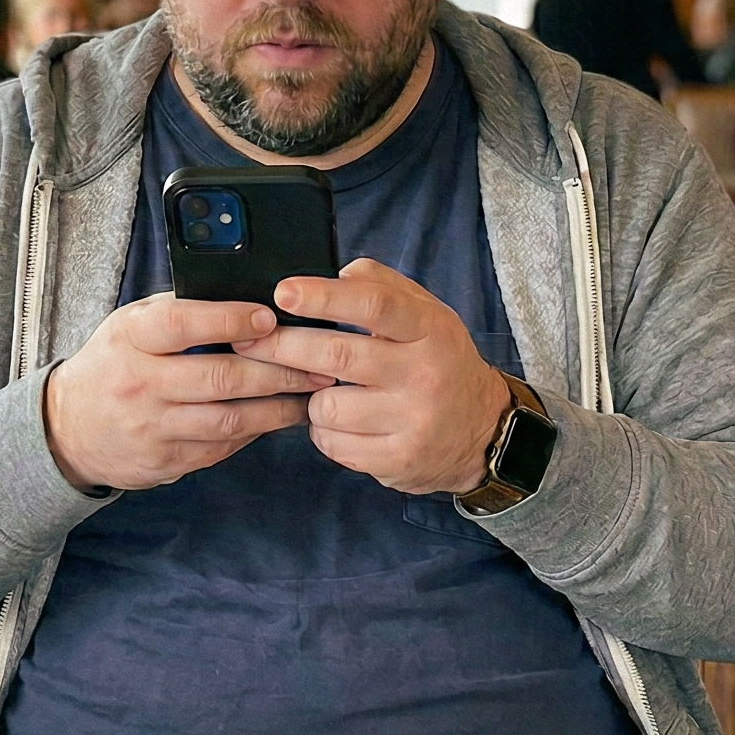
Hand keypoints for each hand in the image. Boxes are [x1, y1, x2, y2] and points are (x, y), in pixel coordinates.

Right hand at [43, 295, 330, 492]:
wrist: (67, 427)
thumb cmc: (113, 363)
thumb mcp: (131, 325)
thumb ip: (181, 310)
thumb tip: (247, 294)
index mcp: (131, 338)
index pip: (183, 323)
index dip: (231, 319)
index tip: (272, 316)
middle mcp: (140, 384)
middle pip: (220, 378)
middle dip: (278, 371)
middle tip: (319, 363)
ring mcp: (152, 428)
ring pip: (229, 420)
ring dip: (278, 408)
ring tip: (312, 394)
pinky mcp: (164, 461)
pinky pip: (221, 447)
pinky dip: (255, 431)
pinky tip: (279, 418)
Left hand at [232, 259, 512, 495]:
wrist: (483, 432)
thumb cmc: (441, 363)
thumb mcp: (427, 315)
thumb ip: (383, 287)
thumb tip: (336, 274)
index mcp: (430, 330)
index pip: (374, 305)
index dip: (323, 297)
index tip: (284, 293)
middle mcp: (424, 375)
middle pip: (337, 356)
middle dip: (284, 346)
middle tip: (251, 341)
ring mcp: (412, 421)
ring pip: (327, 405)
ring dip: (309, 397)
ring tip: (322, 390)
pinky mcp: (397, 460)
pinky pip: (333, 443)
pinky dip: (324, 430)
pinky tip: (341, 422)